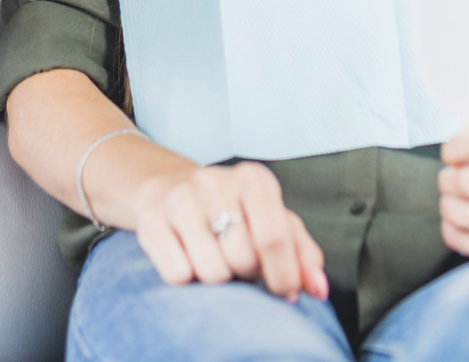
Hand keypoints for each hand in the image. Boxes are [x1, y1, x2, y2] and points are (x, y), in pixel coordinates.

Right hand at [129, 162, 329, 303]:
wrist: (170, 188)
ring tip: (217, 259)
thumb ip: (303, 254)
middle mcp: (215, 181)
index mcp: (253, 178)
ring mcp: (179, 198)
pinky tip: (190, 258)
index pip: (275, 236)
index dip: (284, 274)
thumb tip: (318, 287)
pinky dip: (188, 278)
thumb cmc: (233, 210)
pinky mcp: (150, 220)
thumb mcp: (274, 221)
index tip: (284, 291)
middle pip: (243, 258)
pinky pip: (177, 274)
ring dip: (219, 279)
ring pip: (212, 271)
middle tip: (242, 264)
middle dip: (248, 274)